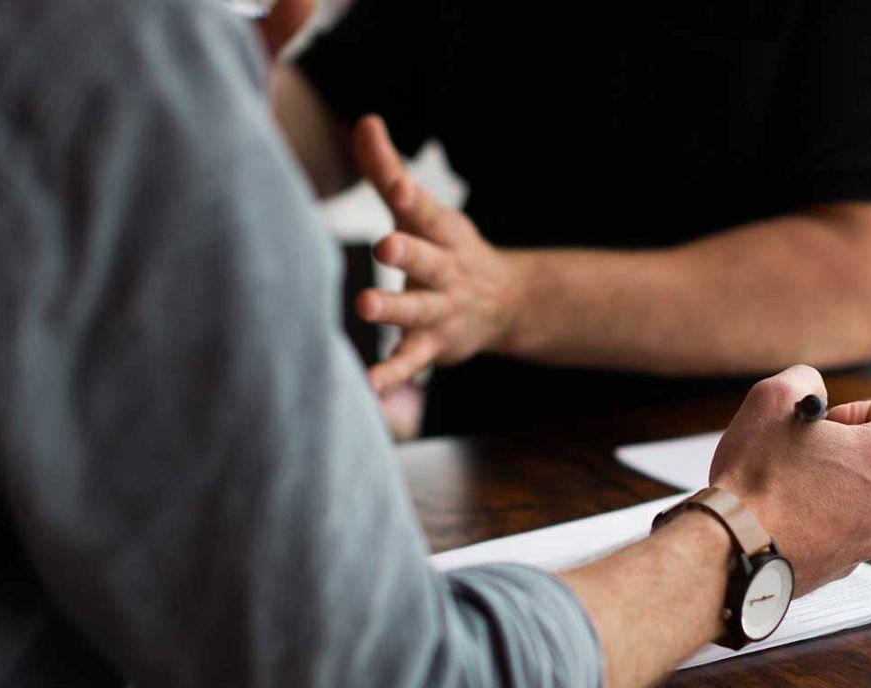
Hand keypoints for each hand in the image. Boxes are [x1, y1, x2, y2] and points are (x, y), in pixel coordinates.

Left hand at [351, 115, 525, 392]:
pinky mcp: (434, 345)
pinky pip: (411, 361)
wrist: (504, 305)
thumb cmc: (445, 249)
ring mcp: (442, 310)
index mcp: (441, 232)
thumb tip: (365, 120)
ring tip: (366, 305)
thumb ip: (387, 170)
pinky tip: (368, 384)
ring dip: (394, 309)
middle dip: (408, 252)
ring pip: (417, 310)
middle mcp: (445, 270)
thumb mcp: (422, 211)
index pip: (426, 211)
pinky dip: (391, 373)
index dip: (410, 196)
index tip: (396, 186)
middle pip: (427, 259)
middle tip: (386, 244)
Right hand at [709, 366, 870, 593]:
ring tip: (792, 487)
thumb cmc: (753, 477)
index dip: (865, 410)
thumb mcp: (770, 400)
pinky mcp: (850, 563)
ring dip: (837, 486)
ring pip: (866, 497)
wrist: (733, 547)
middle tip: (805, 454)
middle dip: (849, 452)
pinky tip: (788, 516)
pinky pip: (847, 529)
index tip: (831, 423)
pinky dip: (825, 519)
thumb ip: (804, 380)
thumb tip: (814, 392)